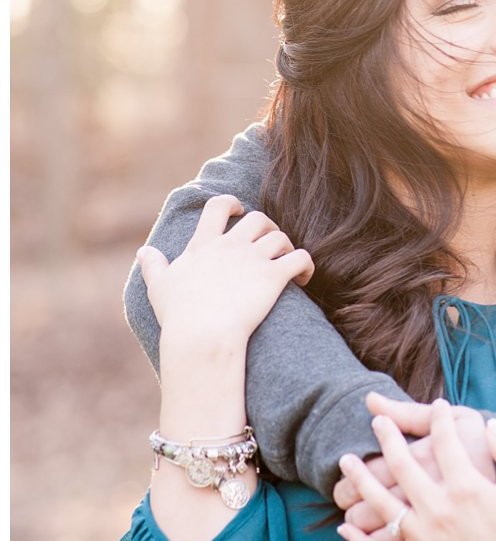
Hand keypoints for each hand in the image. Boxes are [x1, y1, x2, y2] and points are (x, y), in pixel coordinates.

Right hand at [137, 195, 314, 358]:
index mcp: (204, 245)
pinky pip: (300, 258)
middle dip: (267, 227)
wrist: (202, 338)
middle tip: (268, 244)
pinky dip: (306, 265)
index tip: (239, 210)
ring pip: (280, 237)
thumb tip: (143, 252)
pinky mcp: (273, 277)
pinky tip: (304, 278)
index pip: (218, 206)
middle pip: (258, 218)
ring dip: (286, 247)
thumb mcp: (160, 288)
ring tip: (286, 262)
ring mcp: (253, 260)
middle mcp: (230, 246)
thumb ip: (153, 266)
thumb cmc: (179, 317)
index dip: (232, 203)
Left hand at [338, 403, 495, 540]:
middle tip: (377, 422)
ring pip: (380, 504)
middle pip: (401, 464)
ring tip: (346, 461)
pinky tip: (346, 526)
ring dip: (359, 479)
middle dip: (387, 436)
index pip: (444, 440)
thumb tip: (490, 425)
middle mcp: (440, 510)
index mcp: (468, 487)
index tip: (439, 405)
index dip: (440, 417)